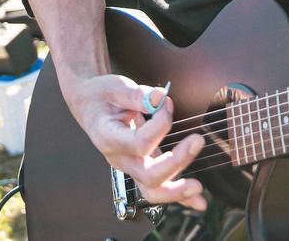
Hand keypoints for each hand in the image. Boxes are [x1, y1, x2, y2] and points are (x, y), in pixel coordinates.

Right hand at [62, 73, 206, 210]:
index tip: (166, 103)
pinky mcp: (141, 166)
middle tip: (197, 140)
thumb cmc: (101, 95)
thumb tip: (160, 98)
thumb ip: (137, 95)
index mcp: (108, 137)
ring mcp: (130, 166)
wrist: (90, 104)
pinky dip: (180, 196)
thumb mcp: (115, 87)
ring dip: (177, 190)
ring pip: (153, 190)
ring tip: (198, 187)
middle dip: (176, 162)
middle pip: (148, 176)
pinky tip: (198, 202)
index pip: (139, 143)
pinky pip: (160, 187)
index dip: (160, 124)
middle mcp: (119, 158)